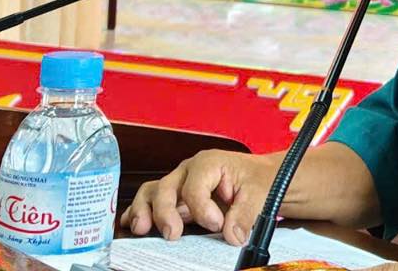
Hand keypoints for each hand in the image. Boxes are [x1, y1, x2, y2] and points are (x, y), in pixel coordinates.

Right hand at [120, 149, 281, 244]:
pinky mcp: (177, 199)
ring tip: (141, 228)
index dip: (202, 209)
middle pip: (166, 187)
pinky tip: (132, 224)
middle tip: (172, 233)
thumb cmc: (260, 179)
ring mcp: (180, 185)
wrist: (264, 179)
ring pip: (152, 192)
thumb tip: (232, 233)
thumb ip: (245, 213)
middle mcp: (189, 172)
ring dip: (144, 210)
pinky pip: (151, 202)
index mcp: (209, 163)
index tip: (216, 224)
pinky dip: (138, 212)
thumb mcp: (260, 193)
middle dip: (164, 211)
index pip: (194, 187)